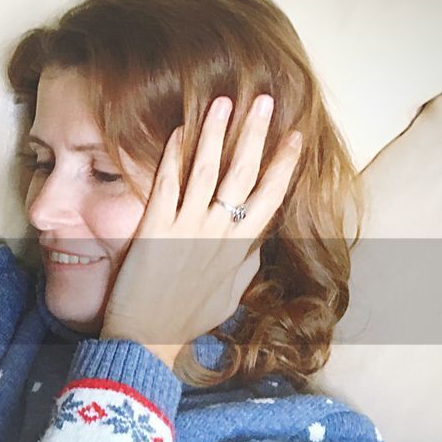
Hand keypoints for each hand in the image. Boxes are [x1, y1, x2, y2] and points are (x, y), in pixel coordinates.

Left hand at [101, 95, 302, 366]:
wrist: (146, 340)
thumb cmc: (185, 322)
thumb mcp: (228, 297)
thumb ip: (245, 268)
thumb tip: (256, 245)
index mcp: (239, 249)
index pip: (270, 196)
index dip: (284, 163)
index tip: (295, 135)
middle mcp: (218, 233)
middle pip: (244, 173)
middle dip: (256, 134)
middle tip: (264, 100)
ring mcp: (187, 228)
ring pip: (208, 170)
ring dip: (217, 132)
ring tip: (225, 101)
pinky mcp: (156, 228)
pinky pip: (168, 183)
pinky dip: (174, 155)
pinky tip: (180, 130)